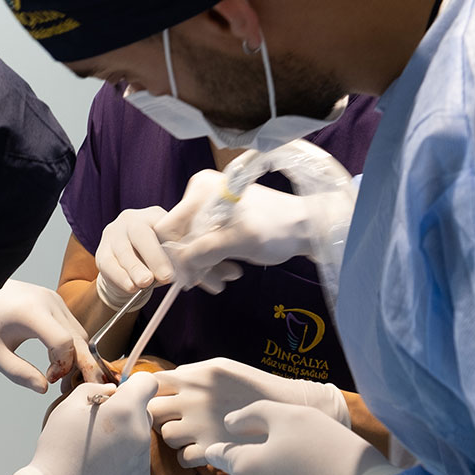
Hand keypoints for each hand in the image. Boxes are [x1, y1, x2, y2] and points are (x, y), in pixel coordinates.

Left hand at [0, 280, 104, 391]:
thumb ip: (17, 372)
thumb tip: (44, 388)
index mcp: (31, 312)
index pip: (63, 342)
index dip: (63, 365)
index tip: (49, 378)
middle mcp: (49, 302)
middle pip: (78, 339)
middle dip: (82, 366)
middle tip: (78, 388)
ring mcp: (55, 299)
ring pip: (79, 334)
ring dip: (76, 357)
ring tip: (59, 377)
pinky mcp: (56, 301)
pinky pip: (73, 327)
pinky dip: (71, 346)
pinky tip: (56, 362)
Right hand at [0, 374, 158, 474]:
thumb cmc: (57, 448)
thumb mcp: (68, 406)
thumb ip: (94, 388)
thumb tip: (112, 390)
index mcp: (125, 410)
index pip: (148, 383)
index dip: (133, 384)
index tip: (119, 395)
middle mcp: (141, 434)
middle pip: (145, 412)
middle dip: (127, 413)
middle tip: (100, 426)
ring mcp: (143, 462)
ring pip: (140, 439)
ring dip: (126, 439)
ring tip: (97, 452)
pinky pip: (138, 463)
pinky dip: (125, 463)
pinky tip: (102, 470)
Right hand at [93, 206, 174, 300]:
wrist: (128, 269)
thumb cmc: (155, 258)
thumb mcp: (168, 251)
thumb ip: (177, 255)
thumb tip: (192, 269)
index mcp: (152, 215)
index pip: (162, 223)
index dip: (173, 241)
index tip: (183, 260)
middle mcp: (130, 220)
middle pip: (140, 233)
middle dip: (154, 256)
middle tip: (166, 276)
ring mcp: (113, 234)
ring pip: (123, 250)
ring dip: (135, 268)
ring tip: (145, 283)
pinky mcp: (102, 251)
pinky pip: (109, 264)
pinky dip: (120, 277)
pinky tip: (130, 287)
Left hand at [151, 358, 348, 466]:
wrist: (286, 409)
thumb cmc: (252, 386)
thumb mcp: (221, 367)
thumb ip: (192, 373)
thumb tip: (168, 380)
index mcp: (194, 377)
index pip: (152, 383)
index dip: (154, 392)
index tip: (165, 399)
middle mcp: (192, 401)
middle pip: (152, 411)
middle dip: (159, 416)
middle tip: (176, 419)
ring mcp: (200, 426)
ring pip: (166, 436)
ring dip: (175, 437)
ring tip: (192, 435)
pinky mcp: (212, 450)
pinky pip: (182, 459)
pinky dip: (189, 457)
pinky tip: (203, 450)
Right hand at [152, 171, 330, 292]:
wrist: (306, 226)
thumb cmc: (278, 229)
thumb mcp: (239, 241)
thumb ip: (204, 251)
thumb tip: (176, 265)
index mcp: (200, 190)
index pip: (168, 228)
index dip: (175, 257)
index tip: (190, 280)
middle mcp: (200, 193)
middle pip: (180, 237)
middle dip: (195, 264)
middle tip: (215, 284)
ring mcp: (209, 206)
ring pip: (192, 244)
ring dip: (207, 266)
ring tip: (227, 279)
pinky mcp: (219, 219)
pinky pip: (205, 243)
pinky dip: (215, 260)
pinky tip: (231, 270)